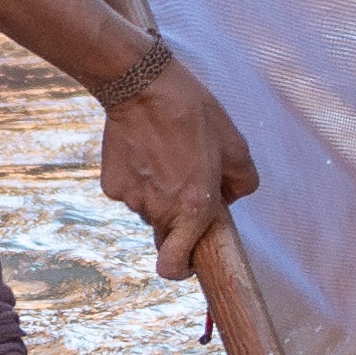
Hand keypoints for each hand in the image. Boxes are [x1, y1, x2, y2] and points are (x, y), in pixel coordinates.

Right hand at [100, 58, 258, 280]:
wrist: (142, 86)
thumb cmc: (192, 112)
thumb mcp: (235, 143)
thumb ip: (243, 182)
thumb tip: (231, 198)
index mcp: (194, 207)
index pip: (174, 266)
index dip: (182, 268)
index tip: (188, 259)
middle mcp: (160, 210)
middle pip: (166, 234)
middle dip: (177, 219)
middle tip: (184, 183)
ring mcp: (132, 199)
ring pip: (148, 211)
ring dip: (158, 195)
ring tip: (165, 157)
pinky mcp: (112, 185)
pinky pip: (130, 193)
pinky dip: (138, 179)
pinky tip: (144, 152)